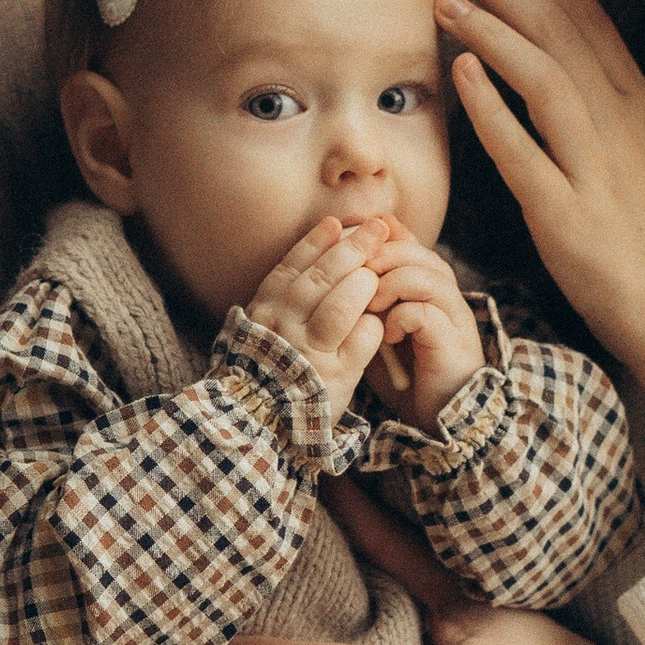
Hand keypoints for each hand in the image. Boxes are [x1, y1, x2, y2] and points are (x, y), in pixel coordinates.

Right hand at [241, 216, 391, 410]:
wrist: (264, 421)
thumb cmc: (274, 365)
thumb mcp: (267, 325)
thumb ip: (289, 292)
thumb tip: (324, 241)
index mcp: (265, 310)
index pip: (291, 267)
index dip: (316, 242)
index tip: (338, 223)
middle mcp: (283, 327)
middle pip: (320, 279)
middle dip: (352, 249)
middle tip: (377, 229)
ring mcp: (308, 352)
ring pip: (340, 306)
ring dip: (363, 284)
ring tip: (377, 274)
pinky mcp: (334, 375)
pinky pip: (361, 339)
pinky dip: (374, 324)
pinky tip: (380, 319)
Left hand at [359, 229, 483, 430]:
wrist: (437, 413)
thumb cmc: (404, 370)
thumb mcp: (378, 327)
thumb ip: (365, 299)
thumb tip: (331, 272)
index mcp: (424, 281)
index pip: (402, 238)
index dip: (372, 240)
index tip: (344, 255)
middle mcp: (443, 290)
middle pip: (413, 250)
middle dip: (376, 258)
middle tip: (352, 279)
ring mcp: (451, 313)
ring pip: (422, 274)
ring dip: (388, 286)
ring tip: (370, 307)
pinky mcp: (452, 338)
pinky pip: (424, 311)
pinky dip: (399, 318)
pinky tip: (387, 336)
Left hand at [429, 0, 644, 501]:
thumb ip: (605, 107)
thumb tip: (560, 61)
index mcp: (638, 105)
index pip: (582, 16)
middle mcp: (623, 124)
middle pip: (559, 30)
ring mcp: (600, 169)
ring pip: (546, 76)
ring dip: (492, 28)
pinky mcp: (573, 220)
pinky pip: (529, 154)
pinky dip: (493, 108)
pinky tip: (459, 73)